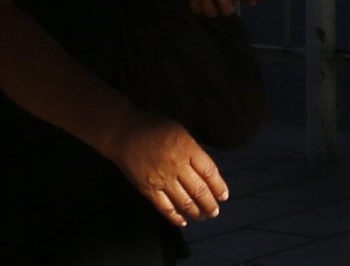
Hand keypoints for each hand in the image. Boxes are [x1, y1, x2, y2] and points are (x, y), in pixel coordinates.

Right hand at [106, 113, 227, 224]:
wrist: (125, 134)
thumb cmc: (155, 129)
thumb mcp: (181, 132)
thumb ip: (195, 151)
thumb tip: (208, 173)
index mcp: (187, 148)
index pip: (209, 172)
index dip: (219, 186)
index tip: (224, 196)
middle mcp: (176, 165)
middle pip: (200, 190)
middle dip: (210, 204)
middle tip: (215, 211)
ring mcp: (162, 179)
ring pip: (185, 202)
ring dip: (197, 212)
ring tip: (202, 216)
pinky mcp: (148, 189)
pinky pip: (165, 208)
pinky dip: (176, 217)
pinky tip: (183, 221)